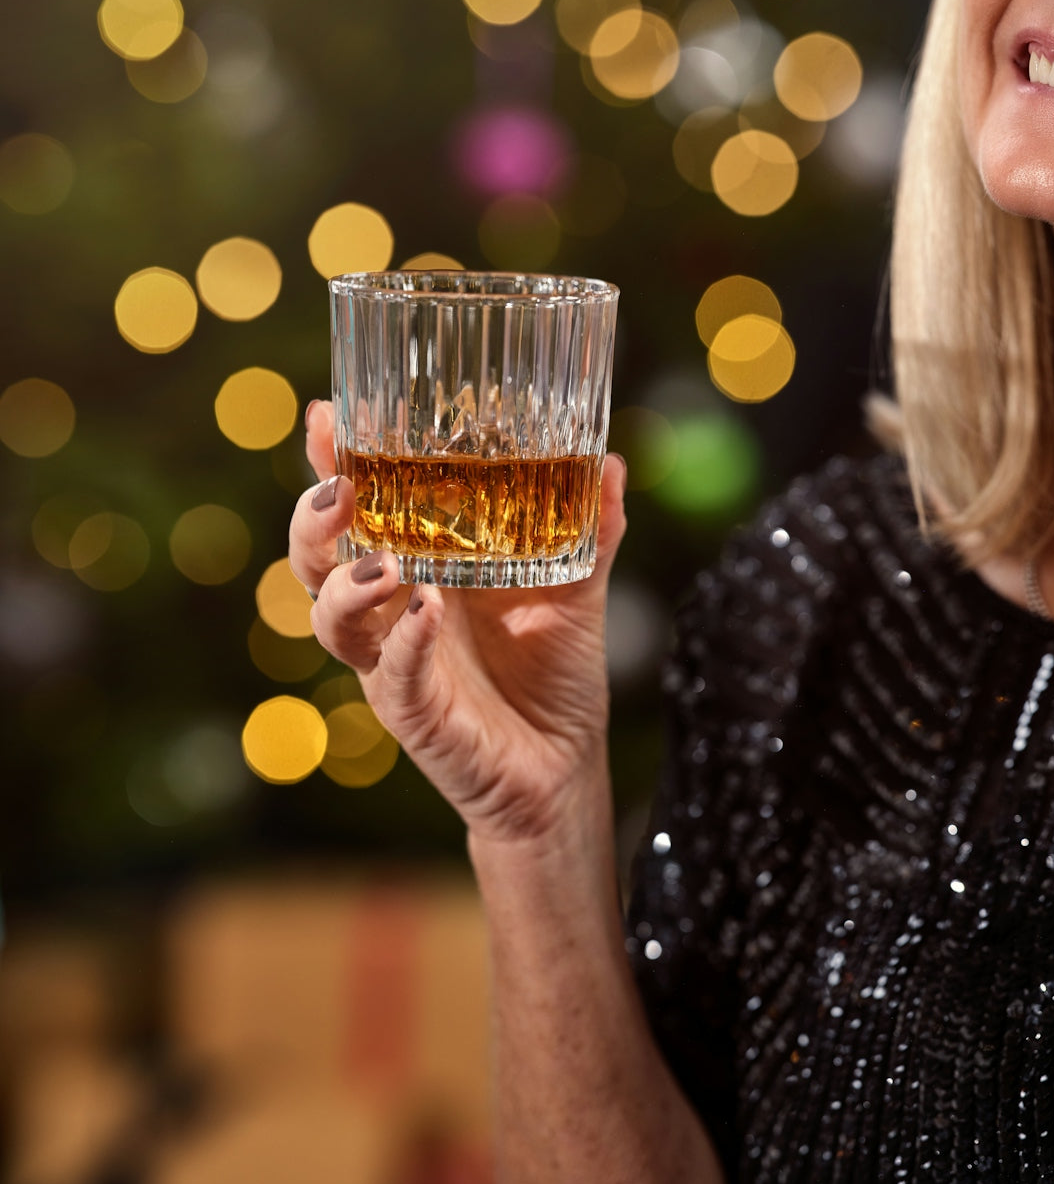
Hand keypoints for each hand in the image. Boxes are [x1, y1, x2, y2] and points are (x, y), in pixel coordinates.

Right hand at [289, 403, 626, 843]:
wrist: (564, 768)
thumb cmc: (553, 672)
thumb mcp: (576, 590)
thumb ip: (590, 531)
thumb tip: (610, 463)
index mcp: (415, 567)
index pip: (356, 509)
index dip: (329, 464)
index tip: (323, 415)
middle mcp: (388, 612)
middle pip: (316, 560)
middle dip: (312, 521)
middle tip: (338, 489)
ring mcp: (392, 663)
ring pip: (331, 621)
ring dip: (347, 586)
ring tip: (385, 562)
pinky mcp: (413, 714)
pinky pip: (393, 677)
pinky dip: (405, 642)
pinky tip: (425, 611)